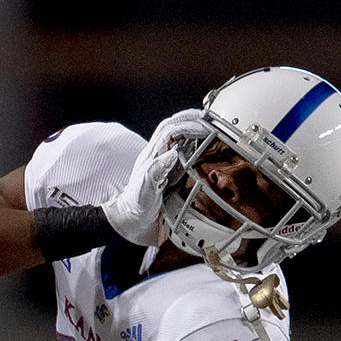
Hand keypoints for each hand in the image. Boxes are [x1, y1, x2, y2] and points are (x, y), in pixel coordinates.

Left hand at [101, 108, 208, 244]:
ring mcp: (162, 163)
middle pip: (172, 127)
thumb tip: (172, 152)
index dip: (187, 126)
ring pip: (176, 137)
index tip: (205, 127)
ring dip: (191, 128)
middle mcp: (157, 156)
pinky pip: (181, 152)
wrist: (130, 223)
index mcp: (151, 157)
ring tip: (210, 126)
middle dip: (190, 119)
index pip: (169, 131)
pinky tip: (205, 147)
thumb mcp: (144, 190)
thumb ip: (155, 171)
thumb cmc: (135, 207)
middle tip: (209, 118)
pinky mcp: (169, 173)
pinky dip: (193, 145)